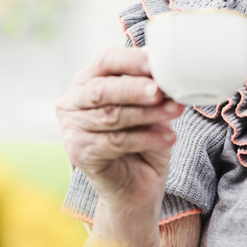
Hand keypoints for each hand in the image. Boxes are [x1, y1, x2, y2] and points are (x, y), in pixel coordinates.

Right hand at [58, 47, 185, 215]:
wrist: (136, 187)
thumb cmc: (142, 140)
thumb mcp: (149, 109)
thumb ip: (151, 89)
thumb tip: (167, 70)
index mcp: (88, 81)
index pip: (106, 61)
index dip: (131, 60)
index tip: (155, 62)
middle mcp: (73, 102)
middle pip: (103, 89)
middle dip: (135, 89)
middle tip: (160, 91)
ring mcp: (72, 129)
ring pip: (112, 116)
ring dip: (148, 113)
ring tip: (174, 111)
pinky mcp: (80, 153)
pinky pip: (116, 141)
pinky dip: (146, 138)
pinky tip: (168, 137)